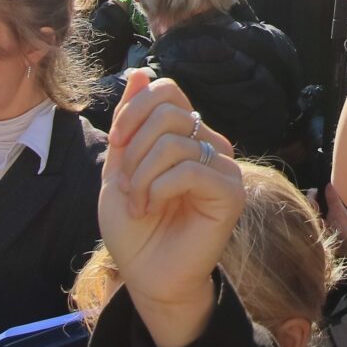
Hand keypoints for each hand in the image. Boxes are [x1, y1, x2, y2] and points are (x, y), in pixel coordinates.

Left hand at [99, 71, 246, 346]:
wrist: (146, 274)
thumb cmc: (134, 227)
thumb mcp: (120, 167)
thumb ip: (130, 122)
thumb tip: (139, 72)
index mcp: (185, 134)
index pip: (168, 90)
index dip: (134, 110)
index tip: (116, 144)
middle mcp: (210, 145)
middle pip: (168, 112)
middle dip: (133, 148)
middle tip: (125, 184)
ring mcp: (224, 168)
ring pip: (175, 142)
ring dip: (141, 175)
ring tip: (138, 202)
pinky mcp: (230, 194)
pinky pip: (190, 170)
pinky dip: (158, 188)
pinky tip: (153, 208)